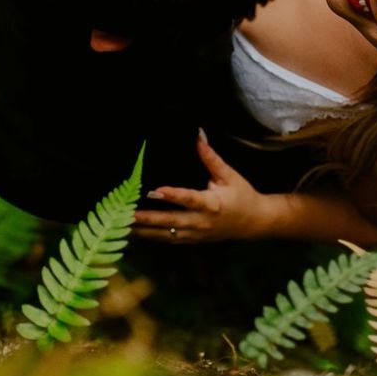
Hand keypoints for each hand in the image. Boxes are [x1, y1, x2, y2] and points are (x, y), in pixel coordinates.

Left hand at [132, 131, 275, 243]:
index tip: (154, 190)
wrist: (253, 223)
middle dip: (147, 219)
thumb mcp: (229, 175)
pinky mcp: (193, 240)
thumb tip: (198, 135)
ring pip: (166, 235)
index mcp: (212, 203)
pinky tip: (135, 232)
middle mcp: (201, 222)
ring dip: (144, 230)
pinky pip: (169, 240)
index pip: (189, 199)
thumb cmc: (241, 195)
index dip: (172, 195)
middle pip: (171, 221)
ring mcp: (196, 234)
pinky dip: (152, 236)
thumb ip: (211, 158)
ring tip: (122, 224)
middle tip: (126, 214)